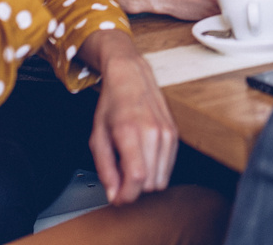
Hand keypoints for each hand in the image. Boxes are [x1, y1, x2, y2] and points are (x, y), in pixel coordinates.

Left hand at [86, 32, 178, 204]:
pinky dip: (156, 170)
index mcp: (130, 132)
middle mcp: (153, 132)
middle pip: (150, 184)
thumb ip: (105, 168)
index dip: (125, 195)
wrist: (131, 76)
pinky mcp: (175, 134)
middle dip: (134, 188)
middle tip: (120, 176)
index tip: (117, 197)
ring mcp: (167, 133)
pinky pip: (169, 168)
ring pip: (162, 179)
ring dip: (146, 181)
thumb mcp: (97, 136)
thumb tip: (114, 194)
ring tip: (131, 164)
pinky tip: (143, 157)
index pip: (136, 178)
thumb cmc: (113, 104)